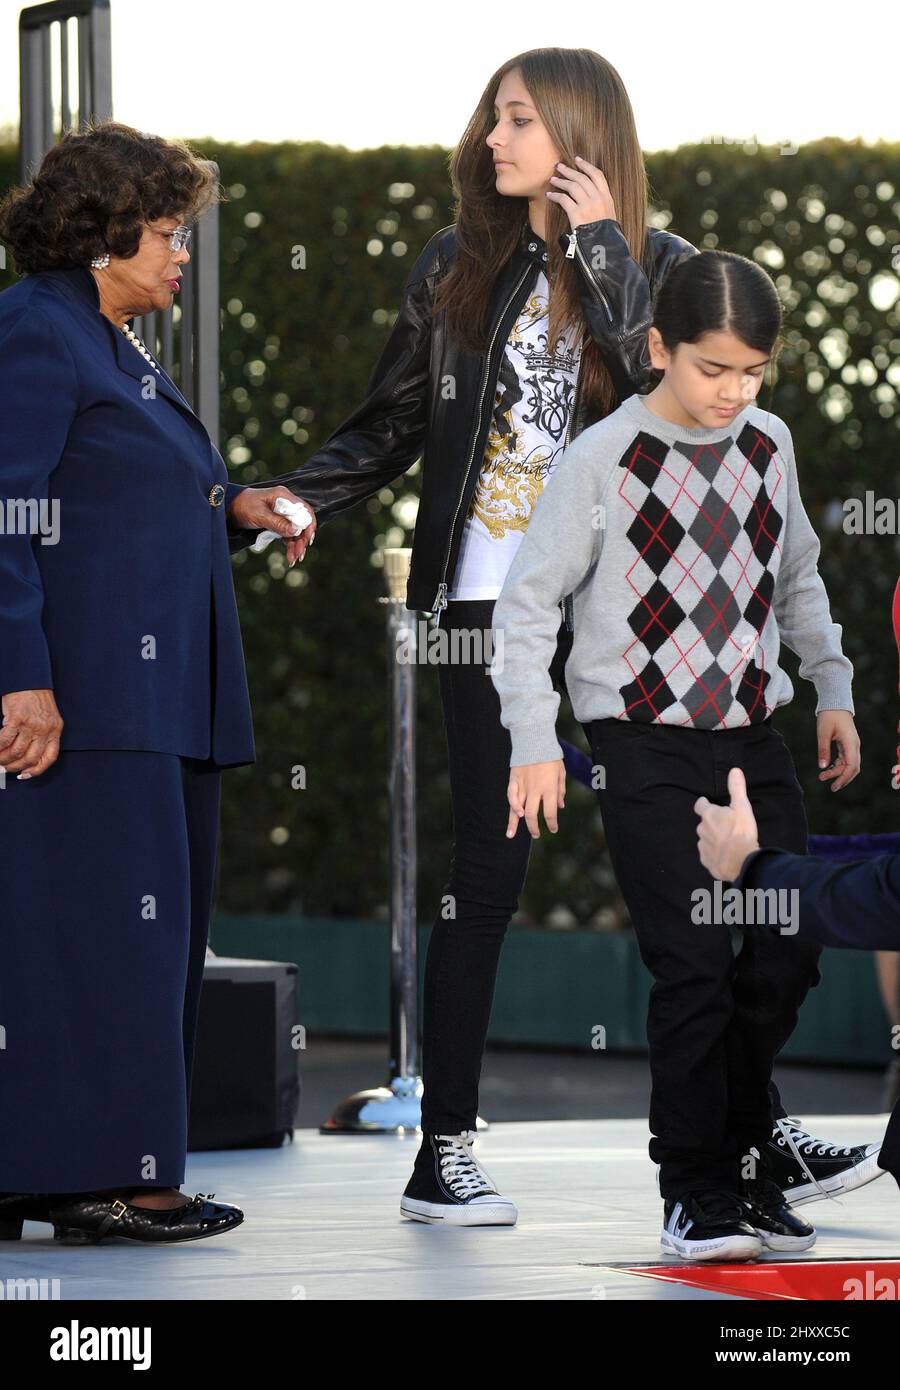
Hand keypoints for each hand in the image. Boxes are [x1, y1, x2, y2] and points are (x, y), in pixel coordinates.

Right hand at [0, 689, 62, 778]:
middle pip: (31, 758)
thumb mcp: (47, 718)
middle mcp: (45, 729)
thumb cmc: (36, 698)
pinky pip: (5, 740)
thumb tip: (25, 754)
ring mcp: (31, 724)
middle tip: (6, 768)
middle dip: (16, 767)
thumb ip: (42, 735)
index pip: (49, 758)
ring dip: (4, 759)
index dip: (36, 770)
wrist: (30, 679)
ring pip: (16, 752)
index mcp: (55, 730)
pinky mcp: (17, 719)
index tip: (25, 775)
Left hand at [227, 486, 316, 563]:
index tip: (307, 540)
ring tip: (294, 559)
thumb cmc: (242, 506)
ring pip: (295, 531)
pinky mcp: (277, 523)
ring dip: (296, 545)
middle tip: (299, 555)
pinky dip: (289, 545)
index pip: (304, 510)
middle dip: (301, 540)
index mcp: (283, 497)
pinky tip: (290, 557)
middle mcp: (285, 504)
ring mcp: (281, 514)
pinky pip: (287, 535)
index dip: (309, 525)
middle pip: (301, 523)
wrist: (228, 508)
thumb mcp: (259, 515)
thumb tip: (296, 531)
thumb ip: (277, 523)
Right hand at [506, 759, 565, 838]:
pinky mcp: (514, 780)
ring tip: (511, 835)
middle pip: (532, 815)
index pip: (550, 812)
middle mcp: (535, 790)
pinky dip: (511, 806)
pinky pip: (511, 796)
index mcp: (549, 788)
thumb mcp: (561, 773)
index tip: (553, 829)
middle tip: (536, 834)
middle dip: (534, 828)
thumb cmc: (550, 757)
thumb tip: (561, 806)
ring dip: (515, 823)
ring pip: (517, 809)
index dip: (552, 824)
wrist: (534, 740)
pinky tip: (512, 814)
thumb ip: (560, 791)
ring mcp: (523, 785)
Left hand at [546, 155, 616, 229]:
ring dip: (561, 181)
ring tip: (553, 179)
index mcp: (607, 197)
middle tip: (559, 166)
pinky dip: (555, 196)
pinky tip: (550, 195)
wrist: (605, 247)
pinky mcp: (577, 214)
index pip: (597, 175)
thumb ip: (601, 203)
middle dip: (569, 170)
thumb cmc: (605, 235)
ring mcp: (588, 205)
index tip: (577, 159)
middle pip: (582, 178)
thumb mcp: (609, 215)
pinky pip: (564, 199)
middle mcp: (598, 198)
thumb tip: (590, 196)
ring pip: (573, 186)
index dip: (586, 165)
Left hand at [694, 767, 760, 881]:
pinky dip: (715, 854)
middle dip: (712, 824)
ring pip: (706, 839)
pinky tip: (725, 856)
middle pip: (704, 824)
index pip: (700, 805)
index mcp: (709, 815)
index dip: (704, 804)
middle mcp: (702, 829)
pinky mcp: (706, 861)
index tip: (707, 803)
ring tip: (728, 843)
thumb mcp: (742, 807)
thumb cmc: (741, 832)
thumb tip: (734, 770)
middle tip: (727, 827)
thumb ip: (737, 788)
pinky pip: (709, 855)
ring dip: (714, 839)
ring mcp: (702, 846)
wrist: (740, 862)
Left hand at [816, 710, 859, 790]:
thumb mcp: (823, 733)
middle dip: (842, 779)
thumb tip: (822, 767)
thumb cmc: (829, 716)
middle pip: (853, 768)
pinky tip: (828, 769)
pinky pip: (845, 759)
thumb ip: (823, 750)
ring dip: (838, 772)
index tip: (834, 786)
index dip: (844, 778)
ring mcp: (852, 746)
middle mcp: (854, 746)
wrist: (835, 704)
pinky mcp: (847, 745)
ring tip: (822, 777)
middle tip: (831, 787)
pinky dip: (838, 766)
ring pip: (849, 765)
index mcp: (851, 743)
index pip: (852, 766)